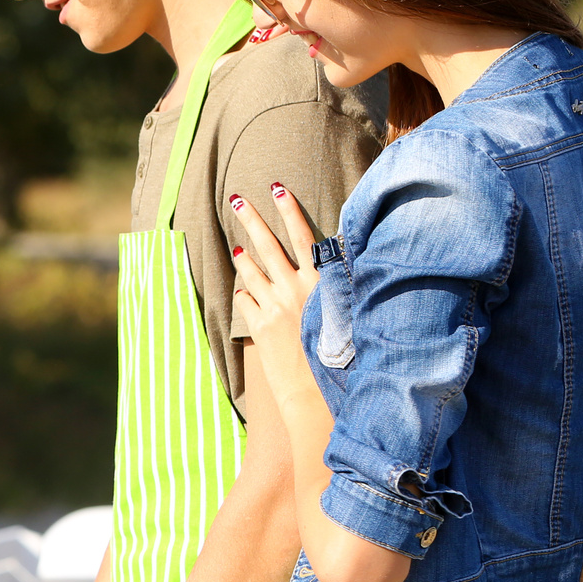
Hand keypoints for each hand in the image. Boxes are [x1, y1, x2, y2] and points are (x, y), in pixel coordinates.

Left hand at [229, 184, 320, 408]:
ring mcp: (275, 306)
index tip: (278, 188)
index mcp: (320, 283)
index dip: (290, 211)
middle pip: (269, 245)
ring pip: (251, 270)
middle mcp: (295, 290)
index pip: (303, 237)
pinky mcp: (260, 326)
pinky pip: (245, 299)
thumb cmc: (341, 356)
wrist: (318, 393)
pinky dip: (244, 292)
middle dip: (252, 219)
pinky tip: (245, 291)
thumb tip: (330, 268)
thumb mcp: (345, 314)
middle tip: (238, 199)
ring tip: (237, 246)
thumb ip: (334, 289)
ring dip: (243, 255)